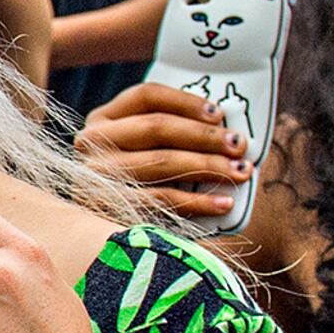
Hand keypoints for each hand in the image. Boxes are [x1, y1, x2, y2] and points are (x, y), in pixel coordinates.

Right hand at [77, 83, 251, 217]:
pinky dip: (198, 202)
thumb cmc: (131, 182)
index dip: (186, 101)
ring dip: (208, 166)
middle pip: (157, 127)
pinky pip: (162, 200)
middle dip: (205, 136)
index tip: (219, 113)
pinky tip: (223, 203)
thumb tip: (224, 127)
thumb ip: (169, 133)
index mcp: (103, 118)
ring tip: (239, 172)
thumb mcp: (138, 148)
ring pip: (162, 161)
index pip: (147, 96)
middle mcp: (94, 142)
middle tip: (238, 145)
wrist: (94, 236)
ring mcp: (98, 175)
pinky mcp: (109, 207)